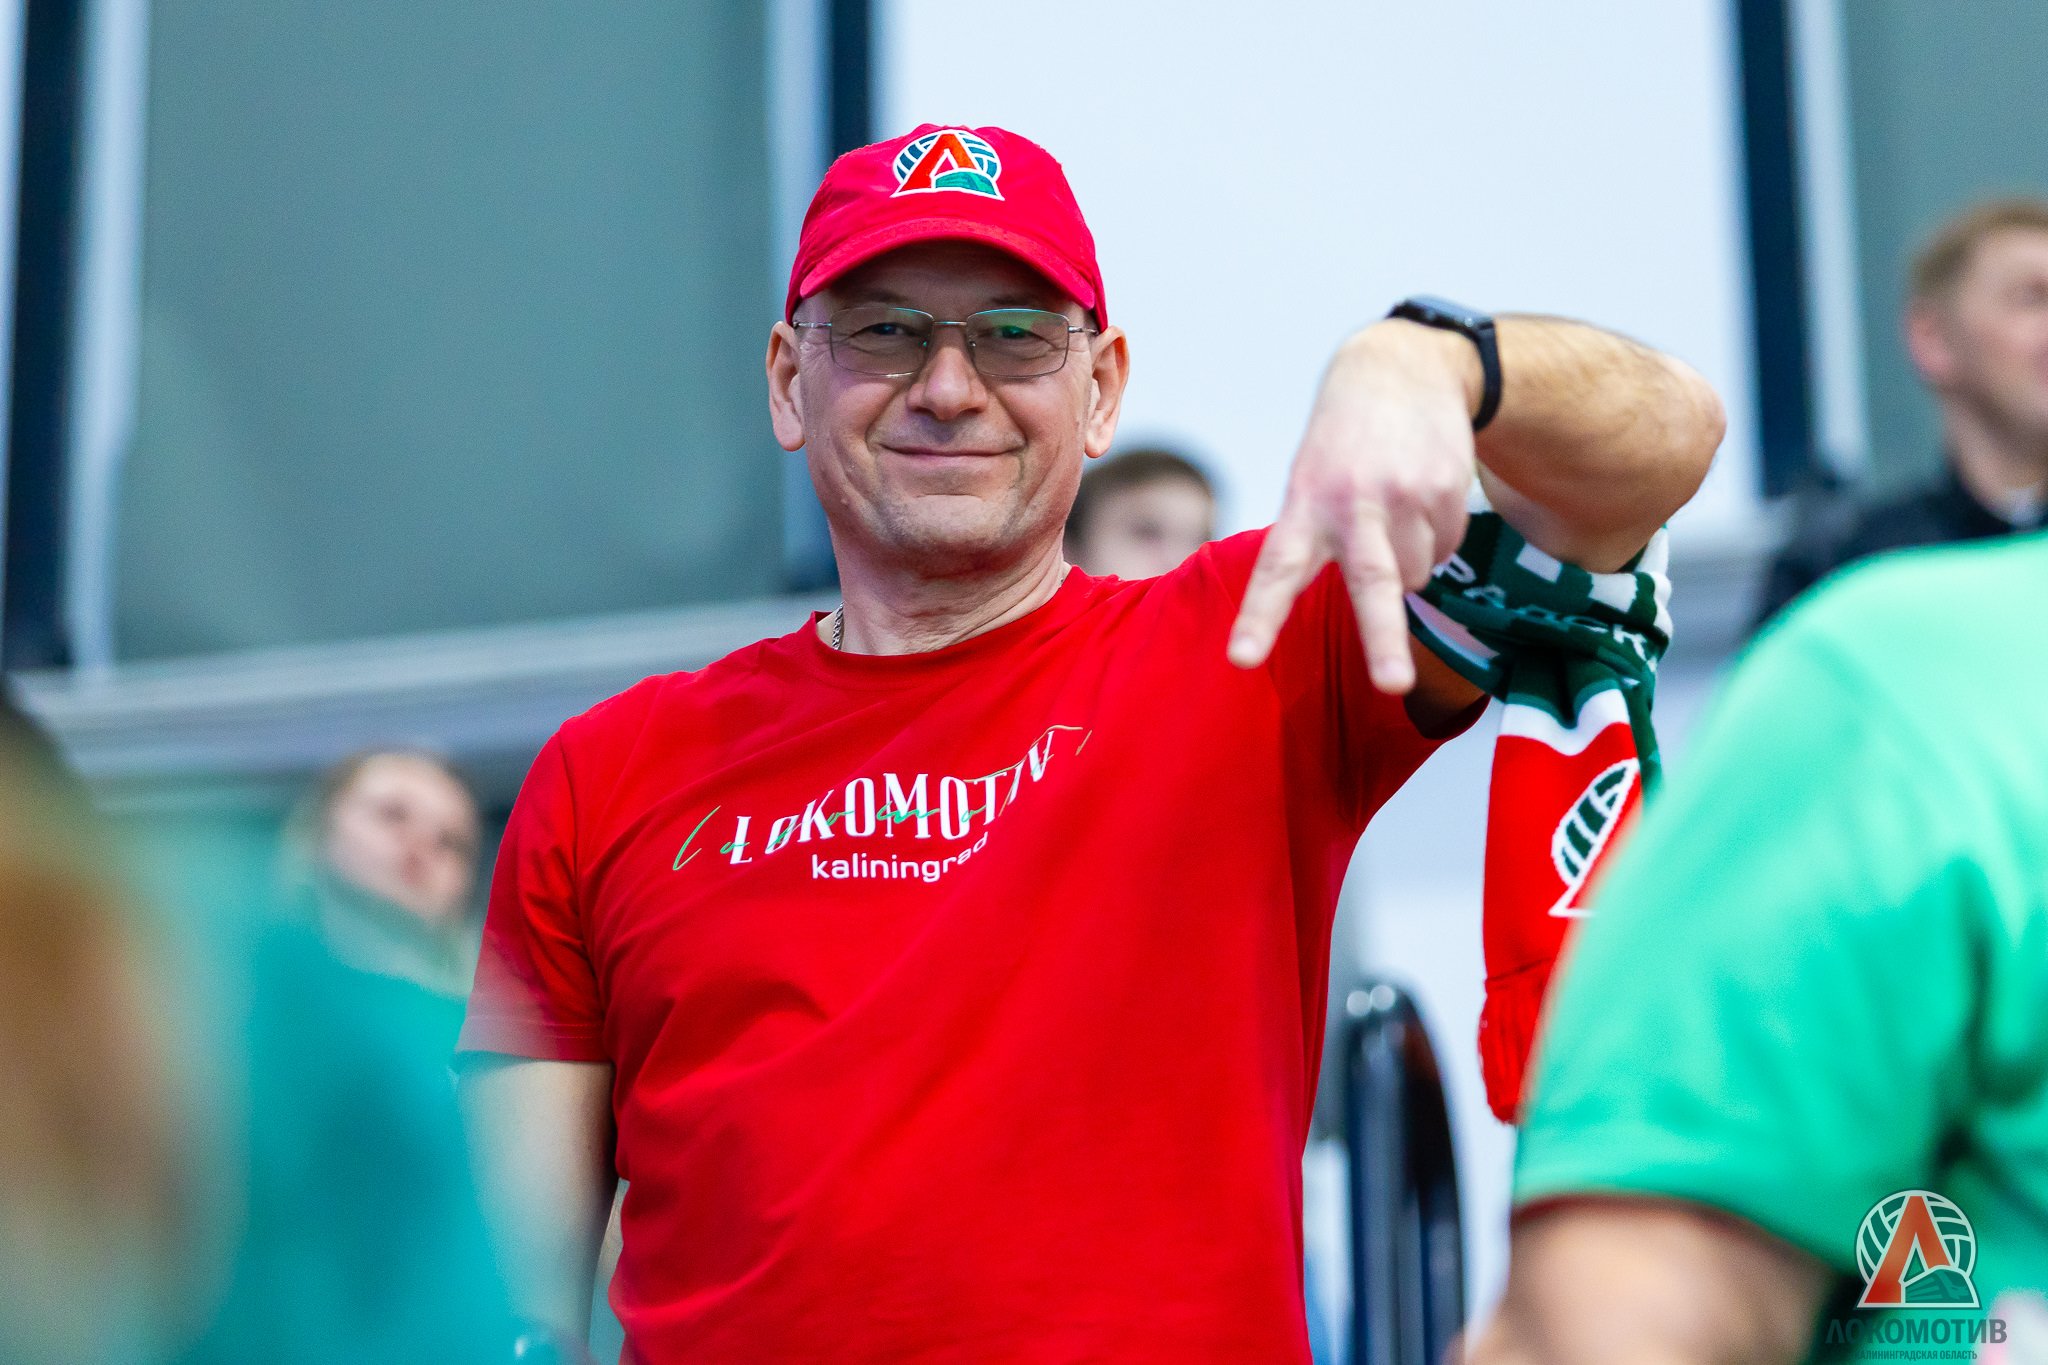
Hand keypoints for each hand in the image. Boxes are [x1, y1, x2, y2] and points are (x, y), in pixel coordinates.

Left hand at [1228, 322, 1477, 691]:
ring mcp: (1405, 496)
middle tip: (1393, 687)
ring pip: (1415, 578)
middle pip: (1371, 585)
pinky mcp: (1447, 488)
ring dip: (1408, 561)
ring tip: (1392, 510)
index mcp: (1304, 506)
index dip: (1259, 618)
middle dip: (1384, 640)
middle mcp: (1353, 505)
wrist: (1403, 367)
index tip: (1242, 659)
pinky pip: (1445, 549)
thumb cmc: (1344, 445)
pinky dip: (1434, 537)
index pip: (1276, 571)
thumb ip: (1320, 539)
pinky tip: (1420, 494)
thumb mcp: (1310, 480)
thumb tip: (1385, 599)